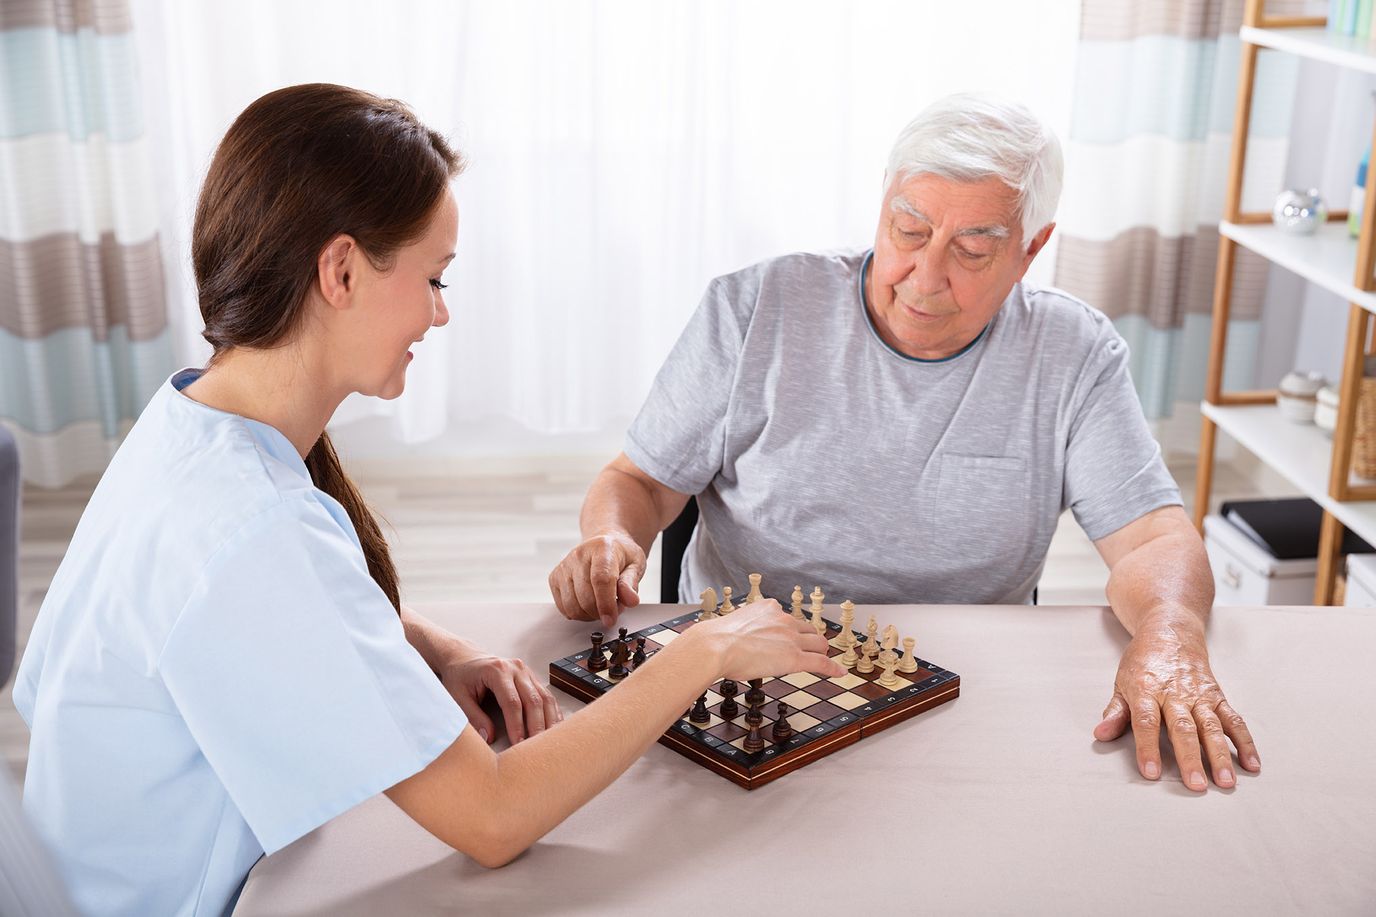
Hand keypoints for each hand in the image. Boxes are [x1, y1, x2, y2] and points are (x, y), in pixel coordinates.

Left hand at [436, 638, 563, 745]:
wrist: (464, 657)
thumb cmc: (460, 676)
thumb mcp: (458, 696)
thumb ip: (473, 716)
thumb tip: (489, 737)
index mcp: (497, 670)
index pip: (512, 702)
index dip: (516, 725)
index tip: (518, 743)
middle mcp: (516, 668)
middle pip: (533, 700)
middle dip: (536, 726)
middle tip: (536, 748)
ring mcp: (526, 671)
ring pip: (544, 697)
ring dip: (548, 720)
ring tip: (548, 741)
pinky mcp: (531, 677)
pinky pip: (546, 695)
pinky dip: (552, 712)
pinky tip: (554, 727)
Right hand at [548, 532, 645, 627]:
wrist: (602, 545)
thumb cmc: (619, 555)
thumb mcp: (635, 565)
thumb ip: (631, 584)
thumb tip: (631, 600)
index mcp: (602, 548)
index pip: (601, 579)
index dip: (606, 604)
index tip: (611, 620)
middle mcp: (579, 555)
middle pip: (586, 597)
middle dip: (601, 612)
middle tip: (614, 608)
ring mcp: (564, 566)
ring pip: (572, 606)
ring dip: (589, 615)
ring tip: (602, 605)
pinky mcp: (554, 578)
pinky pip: (563, 607)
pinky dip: (578, 613)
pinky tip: (588, 604)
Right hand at [690, 600, 846, 682]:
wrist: (714, 646)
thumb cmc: (713, 640)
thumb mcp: (732, 624)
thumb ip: (742, 627)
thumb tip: (733, 636)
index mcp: (768, 608)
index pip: (788, 618)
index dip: (792, 629)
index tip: (792, 635)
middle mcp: (782, 619)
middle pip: (808, 628)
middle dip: (810, 639)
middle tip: (811, 648)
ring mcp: (790, 638)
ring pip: (817, 643)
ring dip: (821, 651)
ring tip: (824, 659)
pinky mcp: (794, 658)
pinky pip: (820, 662)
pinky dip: (832, 668)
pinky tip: (840, 673)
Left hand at [1094, 618, 1258, 790]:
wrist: (1171, 631)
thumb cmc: (1144, 661)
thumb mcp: (1122, 682)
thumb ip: (1115, 711)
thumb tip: (1101, 734)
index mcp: (1146, 690)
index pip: (1146, 721)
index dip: (1148, 748)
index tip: (1151, 773)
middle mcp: (1175, 693)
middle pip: (1183, 728)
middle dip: (1190, 758)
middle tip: (1195, 785)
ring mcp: (1199, 695)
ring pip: (1212, 727)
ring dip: (1220, 755)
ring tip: (1226, 781)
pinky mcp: (1218, 696)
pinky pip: (1233, 720)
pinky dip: (1245, 742)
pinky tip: (1251, 763)